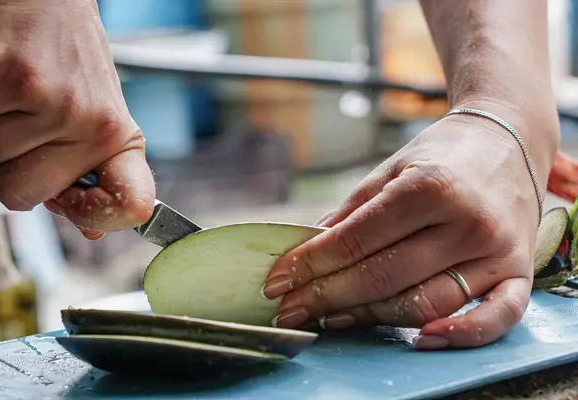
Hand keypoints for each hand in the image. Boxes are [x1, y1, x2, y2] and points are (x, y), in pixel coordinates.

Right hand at [0, 0, 154, 237]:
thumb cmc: (64, 60)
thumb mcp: (93, 115)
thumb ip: (86, 171)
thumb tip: (89, 227)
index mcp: (118, 138)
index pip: (131, 203)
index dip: (104, 215)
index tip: (86, 212)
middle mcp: (95, 123)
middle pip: (20, 195)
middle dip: (7, 164)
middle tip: (21, 118)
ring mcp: (56, 101)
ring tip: (7, 95)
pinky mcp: (11, 76)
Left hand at [263, 107, 542, 349]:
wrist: (507, 141)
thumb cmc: (442, 155)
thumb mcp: (391, 169)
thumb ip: (352, 212)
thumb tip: (308, 250)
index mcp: (431, 187)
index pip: (357, 241)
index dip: (311, 264)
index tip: (278, 280)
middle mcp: (467, 222)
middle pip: (383, 277)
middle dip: (325, 296)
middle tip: (288, 308)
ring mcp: (497, 252)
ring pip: (424, 303)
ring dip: (369, 317)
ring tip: (329, 318)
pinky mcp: (521, 272)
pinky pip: (496, 317)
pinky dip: (461, 335)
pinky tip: (420, 341)